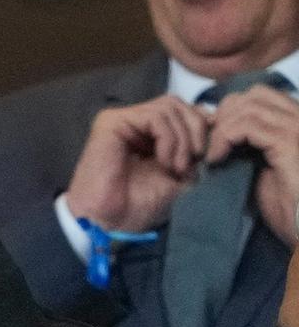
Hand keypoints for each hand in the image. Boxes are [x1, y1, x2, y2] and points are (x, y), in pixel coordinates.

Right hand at [64, 94, 209, 231]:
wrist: (110, 222)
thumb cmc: (140, 205)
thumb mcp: (182, 176)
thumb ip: (195, 150)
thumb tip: (216, 122)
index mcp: (149, 134)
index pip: (183, 110)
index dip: (202, 126)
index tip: (208, 156)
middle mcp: (135, 122)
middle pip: (178, 104)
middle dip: (197, 130)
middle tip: (195, 160)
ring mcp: (122, 120)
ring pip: (169, 107)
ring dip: (182, 139)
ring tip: (177, 167)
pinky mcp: (111, 122)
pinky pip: (154, 116)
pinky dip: (169, 139)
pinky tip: (164, 162)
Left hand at [207, 84, 298, 247]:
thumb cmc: (290, 209)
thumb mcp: (264, 172)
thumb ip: (248, 149)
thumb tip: (218, 136)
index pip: (262, 96)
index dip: (232, 112)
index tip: (214, 139)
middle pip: (254, 95)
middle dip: (224, 116)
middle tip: (211, 145)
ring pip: (249, 106)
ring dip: (221, 129)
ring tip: (212, 156)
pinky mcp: (292, 143)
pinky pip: (248, 125)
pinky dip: (224, 139)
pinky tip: (217, 160)